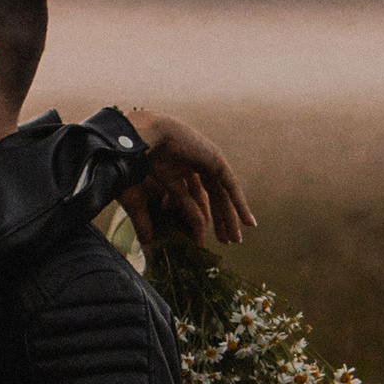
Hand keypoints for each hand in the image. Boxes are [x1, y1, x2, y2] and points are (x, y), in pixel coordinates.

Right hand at [120, 110, 254, 245]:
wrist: (144, 138)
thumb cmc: (137, 163)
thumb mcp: (151, 196)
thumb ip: (156, 218)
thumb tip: (147, 245)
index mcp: (176, 169)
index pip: (192, 198)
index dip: (198, 219)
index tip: (201, 241)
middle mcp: (192, 164)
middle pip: (212, 197)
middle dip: (219, 220)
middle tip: (227, 242)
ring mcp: (205, 160)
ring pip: (222, 194)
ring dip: (231, 216)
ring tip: (236, 239)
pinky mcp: (214, 159)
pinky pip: (230, 185)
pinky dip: (239, 203)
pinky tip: (246, 220)